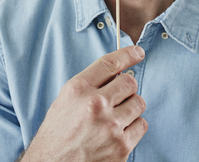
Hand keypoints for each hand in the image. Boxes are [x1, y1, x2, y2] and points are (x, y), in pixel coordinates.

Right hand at [21, 46, 147, 161]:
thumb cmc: (57, 136)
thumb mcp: (64, 102)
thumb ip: (89, 86)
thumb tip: (117, 74)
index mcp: (78, 90)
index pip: (110, 63)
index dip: (128, 54)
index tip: (138, 52)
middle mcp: (95, 104)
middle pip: (129, 82)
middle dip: (126, 88)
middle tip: (118, 97)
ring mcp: (110, 126)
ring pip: (138, 102)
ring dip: (131, 107)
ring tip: (116, 117)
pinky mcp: (121, 146)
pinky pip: (141, 125)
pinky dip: (134, 127)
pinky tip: (120, 132)